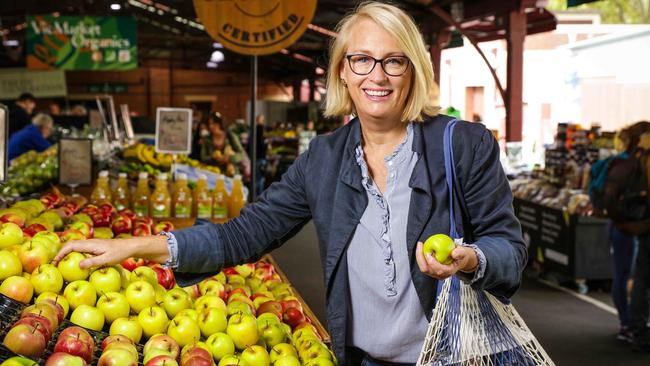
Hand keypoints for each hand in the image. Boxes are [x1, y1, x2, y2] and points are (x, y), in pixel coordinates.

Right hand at [53, 236, 169, 268]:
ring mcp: (93, 244)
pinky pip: (82, 250)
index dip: (60, 253)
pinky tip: (76, 264)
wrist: (131, 246)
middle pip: (70, 245)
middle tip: (55, 265)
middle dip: (61, 253)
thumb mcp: (107, 259)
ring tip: (62, 265)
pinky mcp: (96, 247)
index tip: (54, 263)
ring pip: (76, 247)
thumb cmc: (120, 253)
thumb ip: (93, 262)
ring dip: (67, 254)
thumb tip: (78, 265)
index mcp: (90, 244)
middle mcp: (90, 242)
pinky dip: (75, 255)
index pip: (70, 246)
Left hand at [415, 242, 477, 279]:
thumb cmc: (460, 256)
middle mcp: (440, 274)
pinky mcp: (431, 270)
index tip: (429, 252)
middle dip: (421, 258)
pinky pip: (423, 265)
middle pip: (426, 269)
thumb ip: (460, 253)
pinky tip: (421, 248)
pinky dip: (420, 257)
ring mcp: (435, 273)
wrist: (459, 260)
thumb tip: (453, 253)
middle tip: (420, 246)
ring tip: (420, 245)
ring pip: (423, 268)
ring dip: (419, 256)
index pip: (439, 270)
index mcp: (449, 271)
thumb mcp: (463, 253)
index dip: (432, 262)